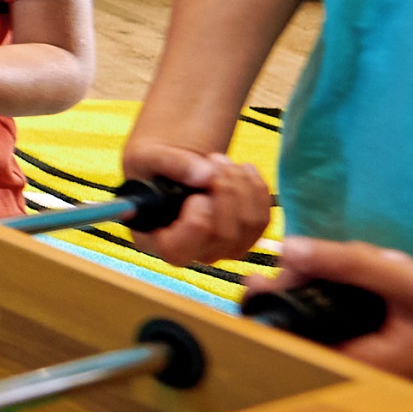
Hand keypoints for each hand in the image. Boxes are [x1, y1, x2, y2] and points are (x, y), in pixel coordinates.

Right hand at [119, 136, 273, 264]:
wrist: (176, 172)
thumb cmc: (154, 170)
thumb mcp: (148, 158)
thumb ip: (170, 164)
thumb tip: (206, 175)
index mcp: (161, 242)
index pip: (180, 250)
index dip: (194, 224)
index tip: (197, 196)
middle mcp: (194, 253)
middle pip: (224, 236)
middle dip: (225, 190)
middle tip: (212, 159)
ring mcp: (224, 248)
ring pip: (250, 224)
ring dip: (242, 183)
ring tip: (222, 160)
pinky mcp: (247, 236)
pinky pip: (264, 216)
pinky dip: (256, 186)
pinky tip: (240, 169)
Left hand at [259, 237, 412, 378]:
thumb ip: (352, 265)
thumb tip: (290, 249)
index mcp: (360, 364)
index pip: (288, 342)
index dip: (266, 308)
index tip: (255, 279)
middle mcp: (362, 358)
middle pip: (306, 315)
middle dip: (319, 279)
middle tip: (349, 259)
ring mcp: (374, 341)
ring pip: (333, 298)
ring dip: (350, 272)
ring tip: (392, 265)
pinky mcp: (386, 324)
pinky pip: (357, 294)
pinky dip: (370, 273)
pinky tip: (399, 266)